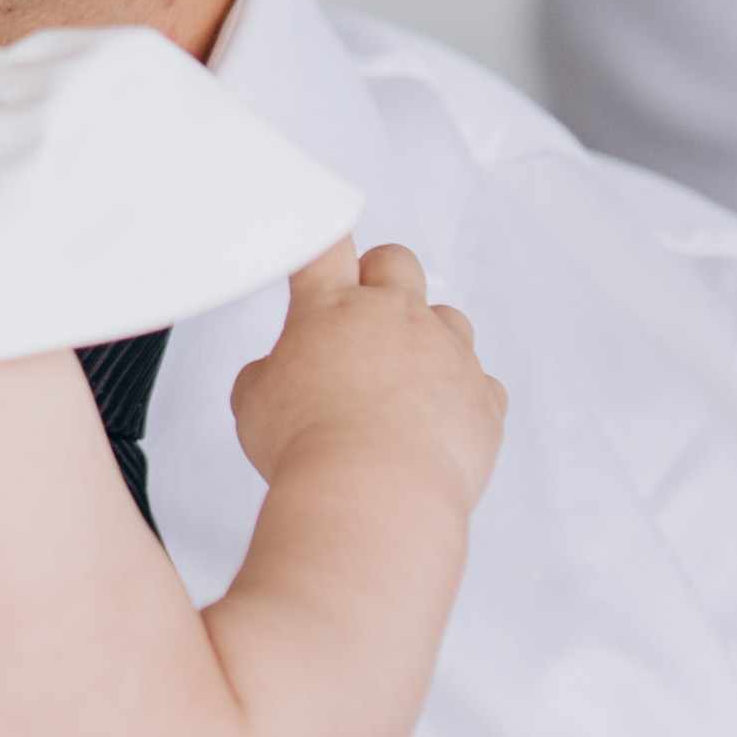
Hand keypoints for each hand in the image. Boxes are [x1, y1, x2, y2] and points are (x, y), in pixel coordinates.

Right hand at [228, 240, 504, 521]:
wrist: (376, 491)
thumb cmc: (309, 447)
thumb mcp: (254, 404)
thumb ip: (266, 375)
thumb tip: (276, 376)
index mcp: (331, 308)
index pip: (325, 246)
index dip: (321, 244)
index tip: (320, 251)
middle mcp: (395, 316)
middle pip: (396, 261)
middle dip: (381, 277)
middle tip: (363, 314)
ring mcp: (446, 352)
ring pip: (449, 318)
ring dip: (429, 339)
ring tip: (402, 383)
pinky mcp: (482, 396)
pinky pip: (482, 382)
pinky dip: (462, 396)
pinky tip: (437, 422)